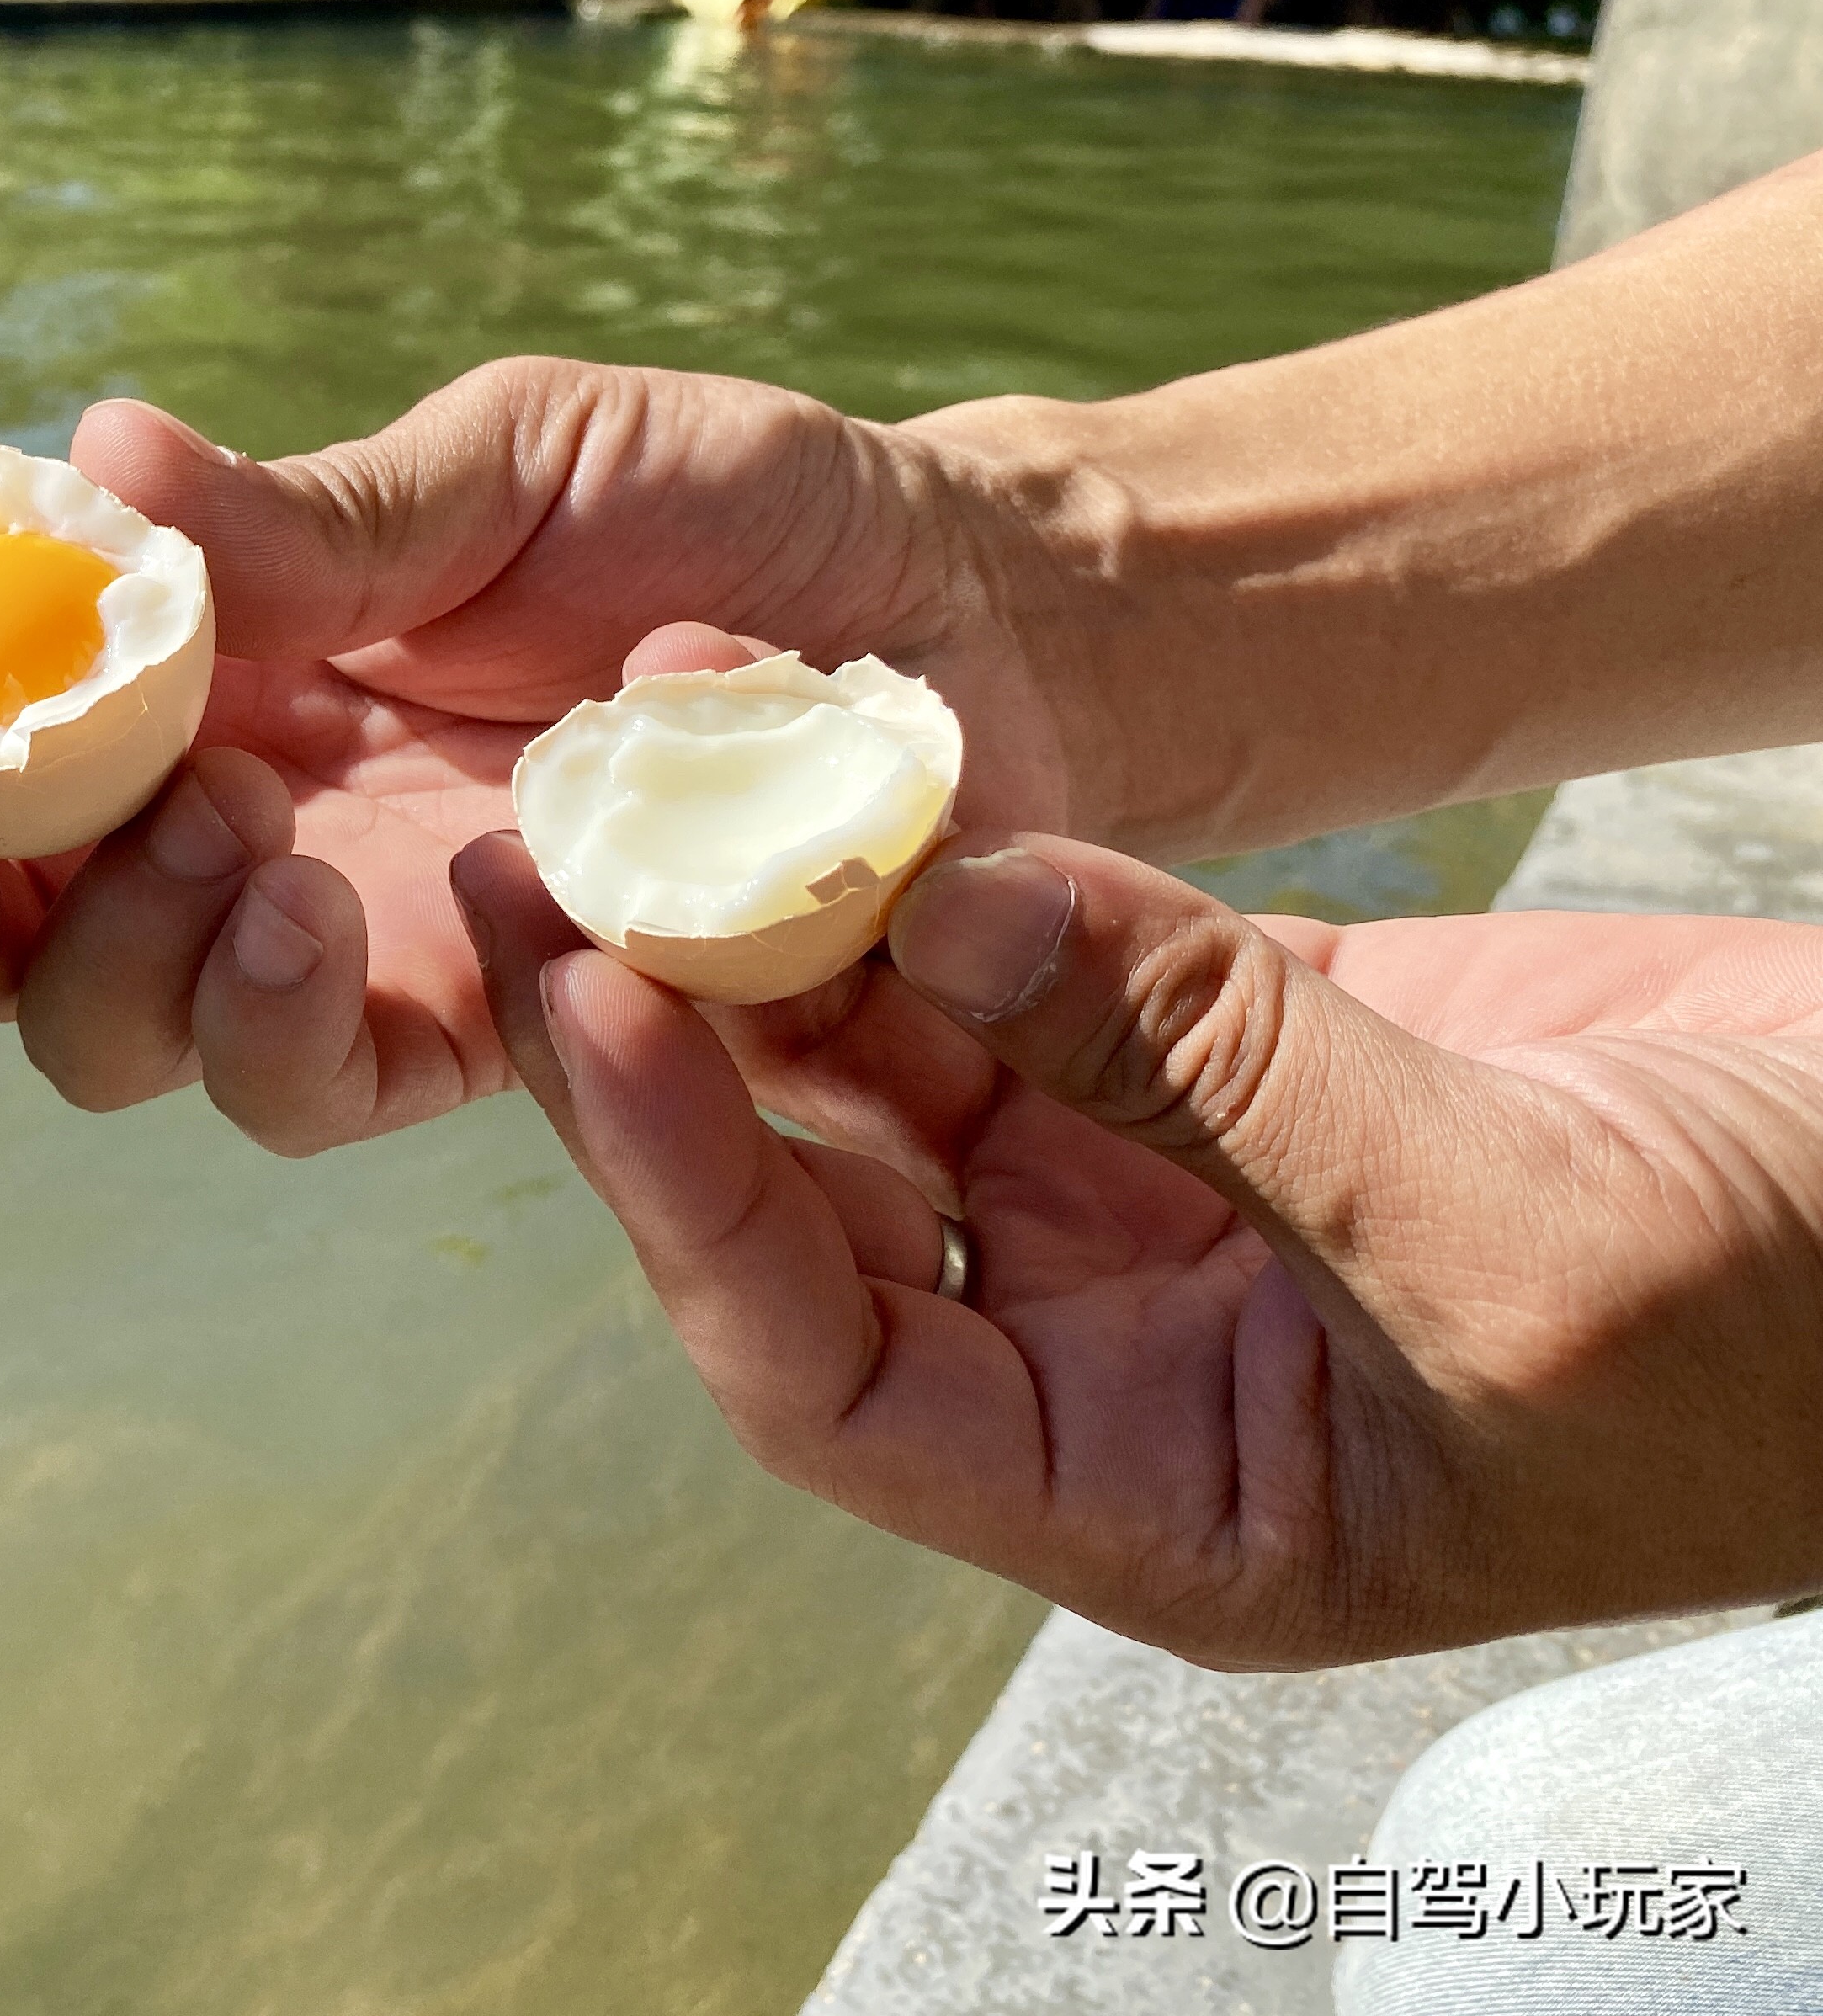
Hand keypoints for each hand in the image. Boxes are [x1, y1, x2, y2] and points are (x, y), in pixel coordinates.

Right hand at [0, 358, 1085, 1153]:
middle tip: (80, 808)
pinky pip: (340, 1085)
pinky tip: (344, 922)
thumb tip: (91, 458)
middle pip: (31, 959)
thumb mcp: (516, 463)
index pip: (8, 766)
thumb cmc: (734, 506)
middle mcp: (268, 836)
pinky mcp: (505, 1039)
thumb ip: (313, 515)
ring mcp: (377, 951)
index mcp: (236, 683)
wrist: (969, 614)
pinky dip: (296, 1027)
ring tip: (252, 850)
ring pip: (160, 1055)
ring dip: (147, 970)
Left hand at [457, 824, 1822, 1663]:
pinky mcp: (1230, 1043)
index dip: (687, 1196)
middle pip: (818, 1194)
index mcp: (1155, 1497)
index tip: (592, 1008)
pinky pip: (1035, 945)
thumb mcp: (1514, 1233)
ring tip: (657, 741)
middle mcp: (1116, 1354)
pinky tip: (833, 737)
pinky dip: (942, 850)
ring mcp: (1165, 1189)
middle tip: (540, 851)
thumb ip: (1218, 1070)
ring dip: (783, 907)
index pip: (828, 1366)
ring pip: (906, 1047)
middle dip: (676, 1029)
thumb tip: (939, 905)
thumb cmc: (1814, 1330)